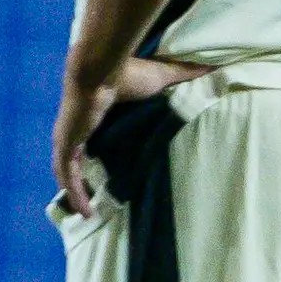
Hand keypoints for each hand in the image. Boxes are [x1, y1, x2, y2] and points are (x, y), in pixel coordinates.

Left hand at [50, 54, 191, 213]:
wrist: (101, 69)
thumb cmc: (128, 73)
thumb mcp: (162, 78)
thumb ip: (185, 75)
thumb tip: (214, 67)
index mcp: (93, 116)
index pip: (89, 141)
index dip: (93, 158)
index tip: (105, 173)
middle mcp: (75, 129)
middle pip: (73, 162)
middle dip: (79, 181)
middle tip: (94, 201)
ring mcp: (67, 138)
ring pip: (68, 173)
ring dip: (76, 193)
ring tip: (88, 214)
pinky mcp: (65, 144)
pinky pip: (67, 175)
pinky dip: (74, 193)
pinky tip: (84, 211)